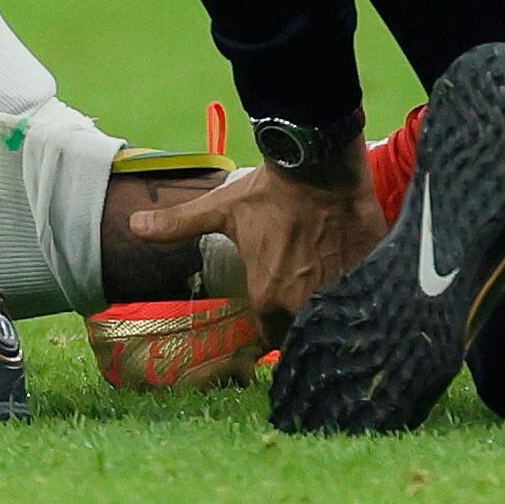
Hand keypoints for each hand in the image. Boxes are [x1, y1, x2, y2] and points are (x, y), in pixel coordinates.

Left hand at [125, 160, 387, 338]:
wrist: (319, 165)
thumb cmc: (269, 191)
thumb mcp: (221, 209)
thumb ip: (178, 224)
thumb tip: (134, 225)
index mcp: (269, 296)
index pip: (267, 338)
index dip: (266, 335)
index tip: (265, 331)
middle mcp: (305, 303)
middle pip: (302, 331)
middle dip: (299, 324)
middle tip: (297, 302)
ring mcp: (342, 292)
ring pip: (334, 317)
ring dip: (329, 310)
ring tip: (325, 291)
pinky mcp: (369, 275)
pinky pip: (365, 296)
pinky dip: (360, 292)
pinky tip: (356, 280)